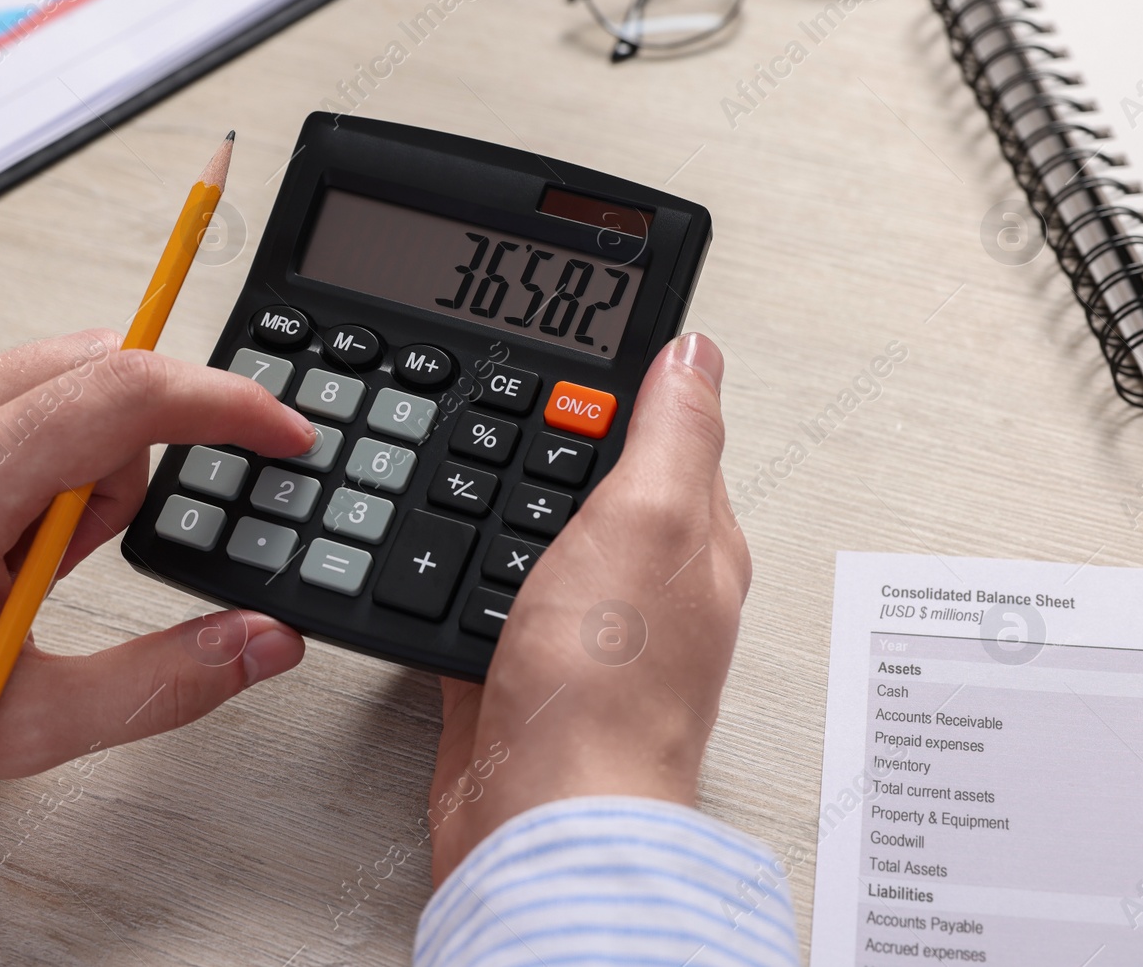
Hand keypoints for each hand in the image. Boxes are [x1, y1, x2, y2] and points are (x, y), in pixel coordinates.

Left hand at [0, 330, 317, 827]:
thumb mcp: (27, 723)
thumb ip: (166, 680)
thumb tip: (262, 642)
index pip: (124, 392)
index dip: (225, 403)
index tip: (277, 431)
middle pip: (91, 368)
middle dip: (126, 450)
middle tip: (71, 555)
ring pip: (38, 376)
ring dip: (67, 452)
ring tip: (12, 558)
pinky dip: (14, 447)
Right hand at [426, 333, 748, 884]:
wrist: (543, 811)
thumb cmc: (610, 686)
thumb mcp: (651, 520)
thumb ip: (673, 433)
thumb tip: (695, 352)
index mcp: (694, 537)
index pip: (674, 430)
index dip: (633, 379)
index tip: (593, 331)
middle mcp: (644, 581)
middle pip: (605, 479)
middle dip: (567, 431)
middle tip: (530, 376)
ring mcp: (578, 626)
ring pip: (543, 531)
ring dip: (513, 490)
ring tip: (488, 437)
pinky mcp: (516, 662)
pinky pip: (488, 590)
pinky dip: (468, 560)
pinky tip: (448, 544)